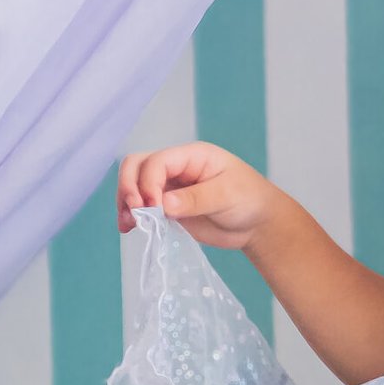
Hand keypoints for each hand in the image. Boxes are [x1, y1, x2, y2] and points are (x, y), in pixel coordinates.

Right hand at [116, 142, 280, 250]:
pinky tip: (129, 228)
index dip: (148, 182)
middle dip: (129, 187)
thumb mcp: (226, 196)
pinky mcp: (168, 208)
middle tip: (135, 212)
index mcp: (191, 156)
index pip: (157, 161)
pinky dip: (133, 216)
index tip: (154, 207)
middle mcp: (175, 168)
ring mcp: (169, 188)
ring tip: (128, 224)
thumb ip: (195, 199)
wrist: (257, 224)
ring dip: (126, 203)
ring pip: (134, 186)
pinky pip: (143, 208)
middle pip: (137, 166)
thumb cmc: (249, 200)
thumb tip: (164, 204)